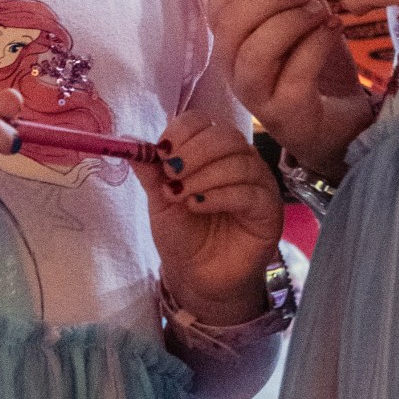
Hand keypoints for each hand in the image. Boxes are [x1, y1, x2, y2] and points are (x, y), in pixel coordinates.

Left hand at [142, 108, 282, 324]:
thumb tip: (130, 143)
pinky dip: (220, 195)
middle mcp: (240, 160)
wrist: (199, 277)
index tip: (162, 152)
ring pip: (238, 163)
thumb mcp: (161, 200)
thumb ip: (151, 172)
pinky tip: (198, 206)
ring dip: (204, 176)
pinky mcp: (268, 209)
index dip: (182, 131)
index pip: (203, 121)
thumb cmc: (184, 235)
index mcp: (212, 151)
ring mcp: (258, 183)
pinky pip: (249, 192)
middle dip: (194, 152)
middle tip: (172, 174)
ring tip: (181, 196)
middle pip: (225, 136)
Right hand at [208, 0, 373, 183]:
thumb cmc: (316, 71)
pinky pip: (294, 72)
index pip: (215, 5)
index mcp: (231, 44)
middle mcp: (233, 72)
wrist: (341, 124)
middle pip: (231, 25)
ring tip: (321, 13)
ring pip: (255, 52)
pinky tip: (334, 31)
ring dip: (291, 22)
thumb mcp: (302, 24)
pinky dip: (317, 43)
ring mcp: (255, 97)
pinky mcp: (284, 114)